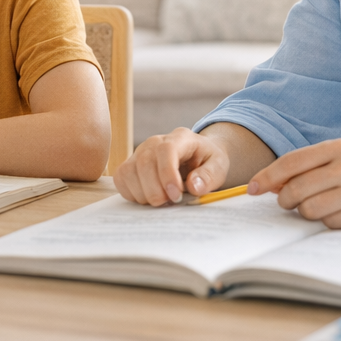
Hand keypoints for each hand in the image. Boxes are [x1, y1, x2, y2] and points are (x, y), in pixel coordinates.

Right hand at [115, 128, 229, 205]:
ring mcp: (140, 152)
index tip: (176, 195)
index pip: (166, 150)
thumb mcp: (218, 166)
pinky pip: (121, 179)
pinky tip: (149, 197)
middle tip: (171, 203)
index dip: (167, 174)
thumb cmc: (207, 161)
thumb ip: (209, 176)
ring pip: (129, 172)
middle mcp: (155, 142)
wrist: (197, 157)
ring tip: (162, 200)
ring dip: (144, 194)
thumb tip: (194, 186)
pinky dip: (132, 194)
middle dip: (156, 190)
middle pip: (144, 162)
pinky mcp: (130, 165)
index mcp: (180, 138)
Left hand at [249, 139, 340, 226]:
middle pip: (295, 189)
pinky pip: (330, 223)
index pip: (290, 162)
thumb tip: (272, 184)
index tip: (252, 189)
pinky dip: (329, 222)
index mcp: (338, 147)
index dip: (267, 177)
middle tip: (292, 203)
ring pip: (309, 209)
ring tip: (322, 207)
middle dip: (286, 200)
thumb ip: (311, 166)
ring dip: (308, 213)